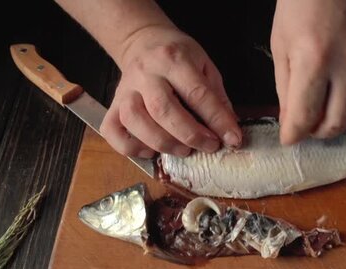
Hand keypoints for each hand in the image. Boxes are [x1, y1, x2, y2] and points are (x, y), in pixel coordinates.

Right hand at [101, 25, 241, 157]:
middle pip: (163, 109)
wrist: (143, 41)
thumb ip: (217, 97)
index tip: (233, 140)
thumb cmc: (178, 56)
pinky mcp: (112, 105)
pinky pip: (113, 131)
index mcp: (173, 59)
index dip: (217, 120)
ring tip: (183, 150)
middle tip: (209, 146)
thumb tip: (229, 131)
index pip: (197, 93)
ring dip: (163, 143)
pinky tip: (151, 150)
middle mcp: (146, 74)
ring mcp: (125, 90)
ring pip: (135, 121)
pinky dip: (131, 147)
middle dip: (190, 135)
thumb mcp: (205, 66)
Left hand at [271, 0, 345, 143]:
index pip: (305, 117)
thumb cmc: (304, 0)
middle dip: (318, 133)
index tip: (290, 138)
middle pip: (337, 123)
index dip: (294, 134)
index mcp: (314, 59)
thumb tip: (291, 121)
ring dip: (342, 120)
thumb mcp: (282, 43)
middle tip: (309, 127)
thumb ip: (286, 88)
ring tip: (328, 110)